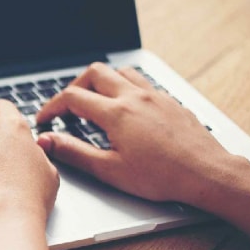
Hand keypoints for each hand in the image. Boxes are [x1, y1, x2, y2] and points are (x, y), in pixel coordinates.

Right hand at [35, 62, 235, 207]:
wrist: (205, 173)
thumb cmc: (161, 176)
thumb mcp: (109, 170)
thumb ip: (73, 152)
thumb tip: (46, 142)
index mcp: (117, 113)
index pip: (72, 97)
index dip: (51, 106)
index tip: (44, 119)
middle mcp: (135, 97)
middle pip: (94, 73)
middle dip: (74, 87)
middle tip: (67, 107)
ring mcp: (155, 96)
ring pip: (120, 72)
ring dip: (101, 82)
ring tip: (94, 102)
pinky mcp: (169, 101)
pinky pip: (141, 81)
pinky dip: (124, 87)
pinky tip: (125, 107)